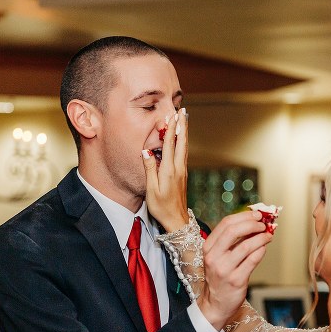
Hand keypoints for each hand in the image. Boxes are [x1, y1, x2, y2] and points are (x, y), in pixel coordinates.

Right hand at [143, 108, 188, 231]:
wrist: (177, 220)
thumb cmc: (161, 207)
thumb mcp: (151, 189)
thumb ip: (149, 169)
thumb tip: (146, 150)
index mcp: (169, 170)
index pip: (170, 145)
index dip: (171, 129)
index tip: (171, 115)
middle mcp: (178, 168)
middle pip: (181, 142)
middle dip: (182, 125)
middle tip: (183, 110)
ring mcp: (183, 171)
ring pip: (184, 147)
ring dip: (184, 132)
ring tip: (184, 119)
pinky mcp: (183, 175)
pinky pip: (184, 154)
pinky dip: (183, 142)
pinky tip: (182, 139)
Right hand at [198, 210, 272, 329]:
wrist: (215, 304)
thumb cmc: (220, 277)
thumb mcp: (218, 256)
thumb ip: (232, 241)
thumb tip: (253, 223)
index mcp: (208, 247)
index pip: (225, 224)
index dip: (244, 216)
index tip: (257, 214)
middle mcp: (214, 257)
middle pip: (233, 231)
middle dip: (252, 224)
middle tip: (263, 224)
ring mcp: (224, 269)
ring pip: (246, 246)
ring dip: (260, 238)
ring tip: (268, 236)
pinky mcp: (236, 280)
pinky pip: (252, 260)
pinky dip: (260, 251)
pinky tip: (264, 248)